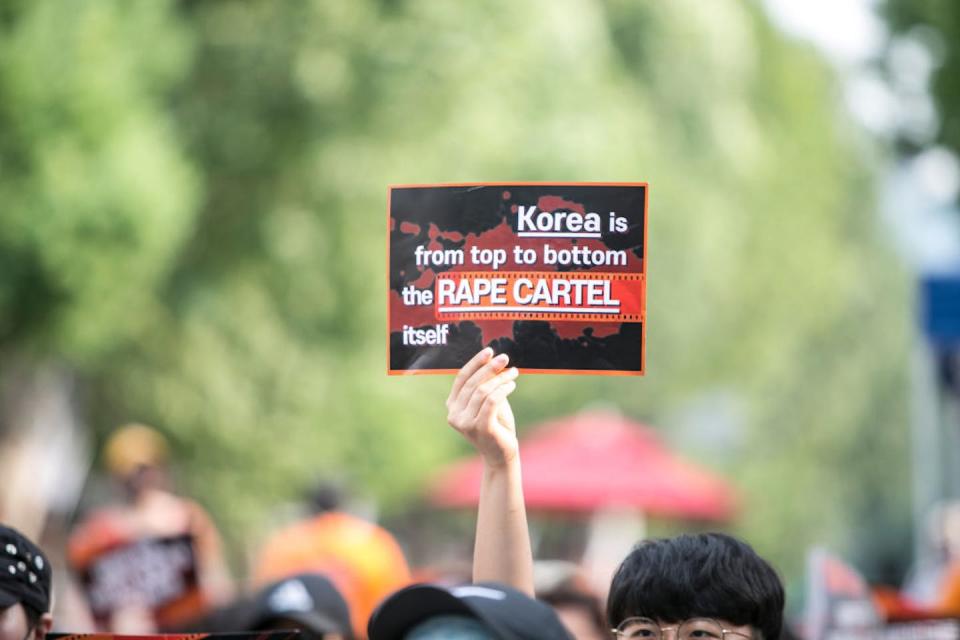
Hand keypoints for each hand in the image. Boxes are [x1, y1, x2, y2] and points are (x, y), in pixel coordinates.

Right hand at [446, 348, 519, 468]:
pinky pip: (492, 401)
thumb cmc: (496, 424)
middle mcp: (454, 415)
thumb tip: (491, 360)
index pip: (461, 379)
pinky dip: (503, 390)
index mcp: (453, 406)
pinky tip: (512, 385)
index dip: (474, 363)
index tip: (489, 351)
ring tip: (513, 373)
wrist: (502, 453)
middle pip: (472, 383)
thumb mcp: (488, 400)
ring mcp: (465, 423)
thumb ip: (486, 384)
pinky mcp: (480, 428)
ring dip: (500, 379)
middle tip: (505, 358)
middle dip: (489, 368)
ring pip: (482, 391)